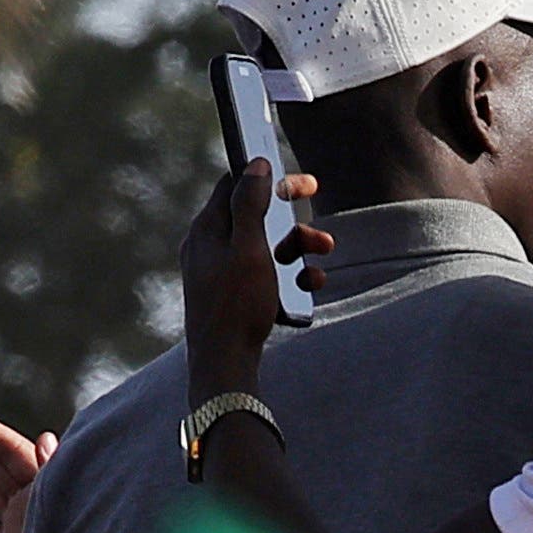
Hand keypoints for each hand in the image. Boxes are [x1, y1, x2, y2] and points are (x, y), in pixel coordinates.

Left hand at [179, 157, 330, 401]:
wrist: (225, 368)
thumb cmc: (236, 306)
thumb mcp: (249, 248)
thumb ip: (251, 204)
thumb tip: (255, 163)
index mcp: (207, 230)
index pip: (233, 185)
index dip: (264, 174)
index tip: (290, 172)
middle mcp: (211, 248)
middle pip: (254, 213)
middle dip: (288, 206)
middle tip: (314, 192)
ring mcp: (222, 273)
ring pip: (266, 243)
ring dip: (299, 242)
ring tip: (325, 249)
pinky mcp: (235, 296)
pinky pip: (266, 273)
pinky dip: (291, 273)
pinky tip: (311, 283)